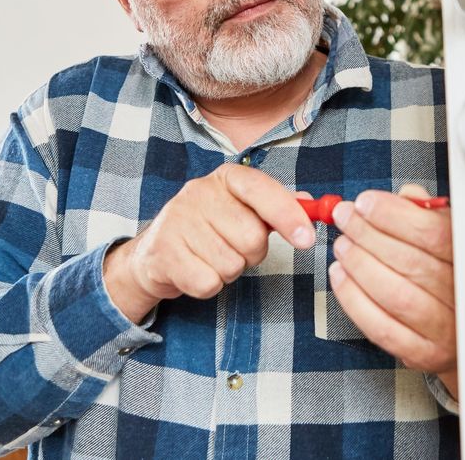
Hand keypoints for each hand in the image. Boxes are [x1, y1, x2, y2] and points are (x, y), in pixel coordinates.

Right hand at [103, 164, 315, 322]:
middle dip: (252, 253)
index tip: (307, 239)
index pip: (261, 189)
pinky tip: (197, 270)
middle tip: (235, 248)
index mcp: (225, 178)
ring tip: (212, 258)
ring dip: (229, 271)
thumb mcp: (243, 209)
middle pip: (252, 236)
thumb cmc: (209, 230)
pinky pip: (209, 282)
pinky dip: (209, 286)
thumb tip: (309, 203)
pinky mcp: (164, 252)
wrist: (155, 253)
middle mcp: (199, 192)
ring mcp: (177, 221)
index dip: (288, 215)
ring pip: (232, 264)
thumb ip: (276, 206)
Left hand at [329, 184, 457, 399]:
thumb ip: (429, 214)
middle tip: (345, 218)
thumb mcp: (451, 236)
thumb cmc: (454, 276)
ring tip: (342, 245)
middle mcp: (464, 297)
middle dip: (369, 235)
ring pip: (395, 295)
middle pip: (411, 263)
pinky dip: (354, 299)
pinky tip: (340, 276)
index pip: (435, 234)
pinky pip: (382, 327)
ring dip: (360, 265)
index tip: (365, 202)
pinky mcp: (424, 354)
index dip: (394, 216)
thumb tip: (406, 196)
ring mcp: (445, 330)